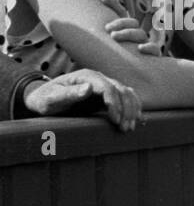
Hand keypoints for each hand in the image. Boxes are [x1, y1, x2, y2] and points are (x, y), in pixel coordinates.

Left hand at [23, 69, 143, 130]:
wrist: (44, 100)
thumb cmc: (45, 99)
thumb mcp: (52, 98)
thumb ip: (68, 93)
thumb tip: (88, 88)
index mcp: (86, 76)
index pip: (108, 87)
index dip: (115, 103)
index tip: (115, 120)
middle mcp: (98, 78)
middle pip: (121, 90)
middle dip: (126, 110)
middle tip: (125, 128)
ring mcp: (104, 85)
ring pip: (127, 93)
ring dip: (132, 110)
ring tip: (129, 127)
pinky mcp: (108, 95)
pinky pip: (127, 97)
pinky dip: (134, 107)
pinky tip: (136, 118)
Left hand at [101, 0, 162, 55]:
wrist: (136, 76)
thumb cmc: (119, 59)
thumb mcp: (109, 45)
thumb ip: (101, 34)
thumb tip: (99, 1)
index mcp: (126, 29)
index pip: (122, 13)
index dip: (113, 4)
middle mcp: (137, 34)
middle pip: (132, 23)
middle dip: (120, 23)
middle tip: (107, 28)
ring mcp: (146, 44)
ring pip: (140, 34)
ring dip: (127, 33)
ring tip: (114, 37)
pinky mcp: (153, 55)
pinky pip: (154, 48)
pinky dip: (148, 47)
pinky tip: (139, 49)